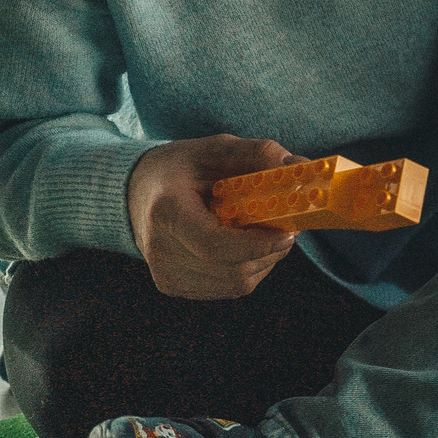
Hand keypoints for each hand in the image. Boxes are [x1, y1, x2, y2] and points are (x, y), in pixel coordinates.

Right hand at [125, 135, 304, 299]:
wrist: (135, 194)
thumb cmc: (180, 168)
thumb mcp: (216, 149)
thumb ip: (258, 154)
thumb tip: (302, 166)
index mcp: (167, 211)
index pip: (214, 245)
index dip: (257, 244)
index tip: (287, 231)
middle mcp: (160, 249)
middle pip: (231, 269)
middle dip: (270, 250)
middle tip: (287, 226)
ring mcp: (165, 274)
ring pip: (235, 283)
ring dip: (263, 260)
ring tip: (265, 232)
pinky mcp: (173, 286)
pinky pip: (226, 288)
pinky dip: (248, 268)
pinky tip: (245, 245)